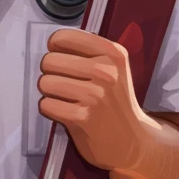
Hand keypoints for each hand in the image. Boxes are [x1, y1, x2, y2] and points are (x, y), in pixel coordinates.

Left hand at [37, 29, 150, 172]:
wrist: (133, 141)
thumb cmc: (114, 100)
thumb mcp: (113, 68)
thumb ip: (87, 51)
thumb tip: (52, 42)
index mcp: (112, 53)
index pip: (63, 37)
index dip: (55, 48)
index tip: (63, 58)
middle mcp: (105, 71)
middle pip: (49, 60)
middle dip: (50, 72)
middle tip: (65, 83)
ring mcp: (94, 95)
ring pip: (45, 82)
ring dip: (49, 92)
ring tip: (65, 98)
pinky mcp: (82, 117)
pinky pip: (46, 104)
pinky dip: (50, 109)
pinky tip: (65, 112)